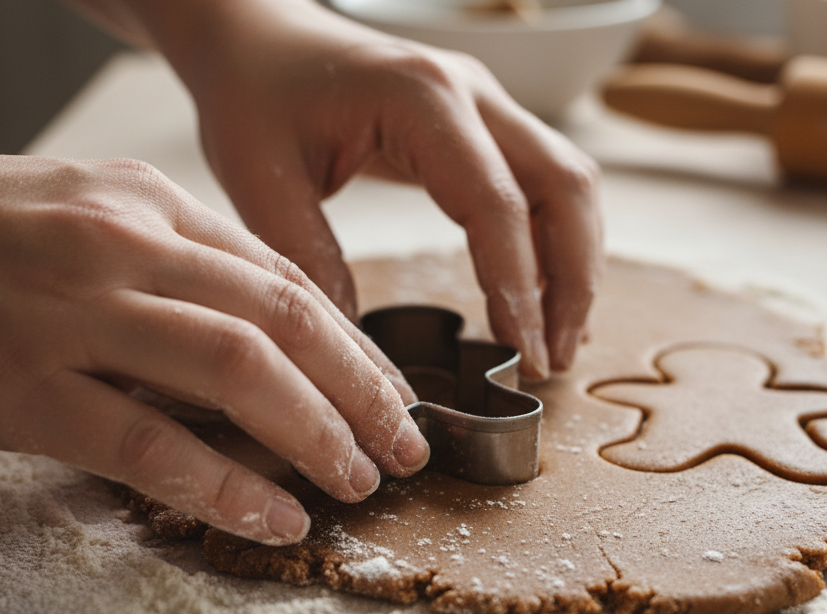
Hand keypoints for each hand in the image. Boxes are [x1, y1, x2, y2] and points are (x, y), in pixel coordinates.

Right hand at [0, 109, 428, 543]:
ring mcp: (73, 313)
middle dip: (363, 389)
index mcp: (145, 205)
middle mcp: (124, 246)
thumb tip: (246, 331)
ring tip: (359, 481)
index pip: (282, 277)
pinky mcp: (23, 387)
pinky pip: (149, 440)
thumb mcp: (74, 211)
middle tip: (407, 445)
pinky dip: (223, 482)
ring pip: (236, 370)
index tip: (392, 394)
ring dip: (316, 431)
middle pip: (284, 318)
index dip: (353, 345)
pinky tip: (271, 515)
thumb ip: (162, 259)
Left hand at [130, 0, 604, 377]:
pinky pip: (542, 184)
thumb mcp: (260, 179)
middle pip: (565, 186)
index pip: (495, 202)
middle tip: (549, 361)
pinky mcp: (482, 123)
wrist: (256, 38)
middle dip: (572, 281)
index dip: (519, 287)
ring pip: (568, 184)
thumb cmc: (252, 94)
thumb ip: (308, 260)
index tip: (522, 355)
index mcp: (418, 97)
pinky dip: (555, 244)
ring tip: (555, 344)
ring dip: (575, 265)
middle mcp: (469, 91)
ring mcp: (484, 103)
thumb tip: (357, 352)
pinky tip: (541, 301)